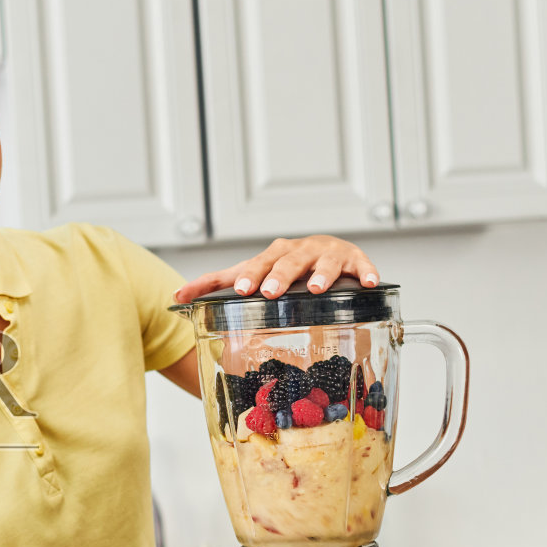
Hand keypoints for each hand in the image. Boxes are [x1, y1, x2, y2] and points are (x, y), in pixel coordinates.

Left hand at [173, 236, 379, 302]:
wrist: (325, 249)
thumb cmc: (284, 267)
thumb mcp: (251, 272)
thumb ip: (215, 284)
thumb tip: (176, 297)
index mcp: (273, 255)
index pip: (256, 266)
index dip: (249, 277)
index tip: (241, 290)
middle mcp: (299, 252)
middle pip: (287, 262)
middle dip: (278, 276)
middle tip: (270, 292)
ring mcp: (328, 255)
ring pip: (323, 263)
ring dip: (320, 275)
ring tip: (314, 288)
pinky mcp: (355, 260)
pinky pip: (362, 266)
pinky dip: (367, 272)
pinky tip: (370, 283)